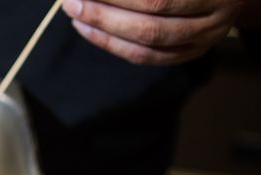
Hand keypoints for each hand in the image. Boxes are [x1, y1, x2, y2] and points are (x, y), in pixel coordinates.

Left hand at [62, 0, 244, 64]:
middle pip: (151, 22)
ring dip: (104, 31)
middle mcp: (214, 17)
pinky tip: (90, 31)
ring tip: (76, 15)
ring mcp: (204, 39)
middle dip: (104, 13)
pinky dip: (114, 46)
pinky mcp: (190, 54)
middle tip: (71, 2)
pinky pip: (147, 58)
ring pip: (147, 43)